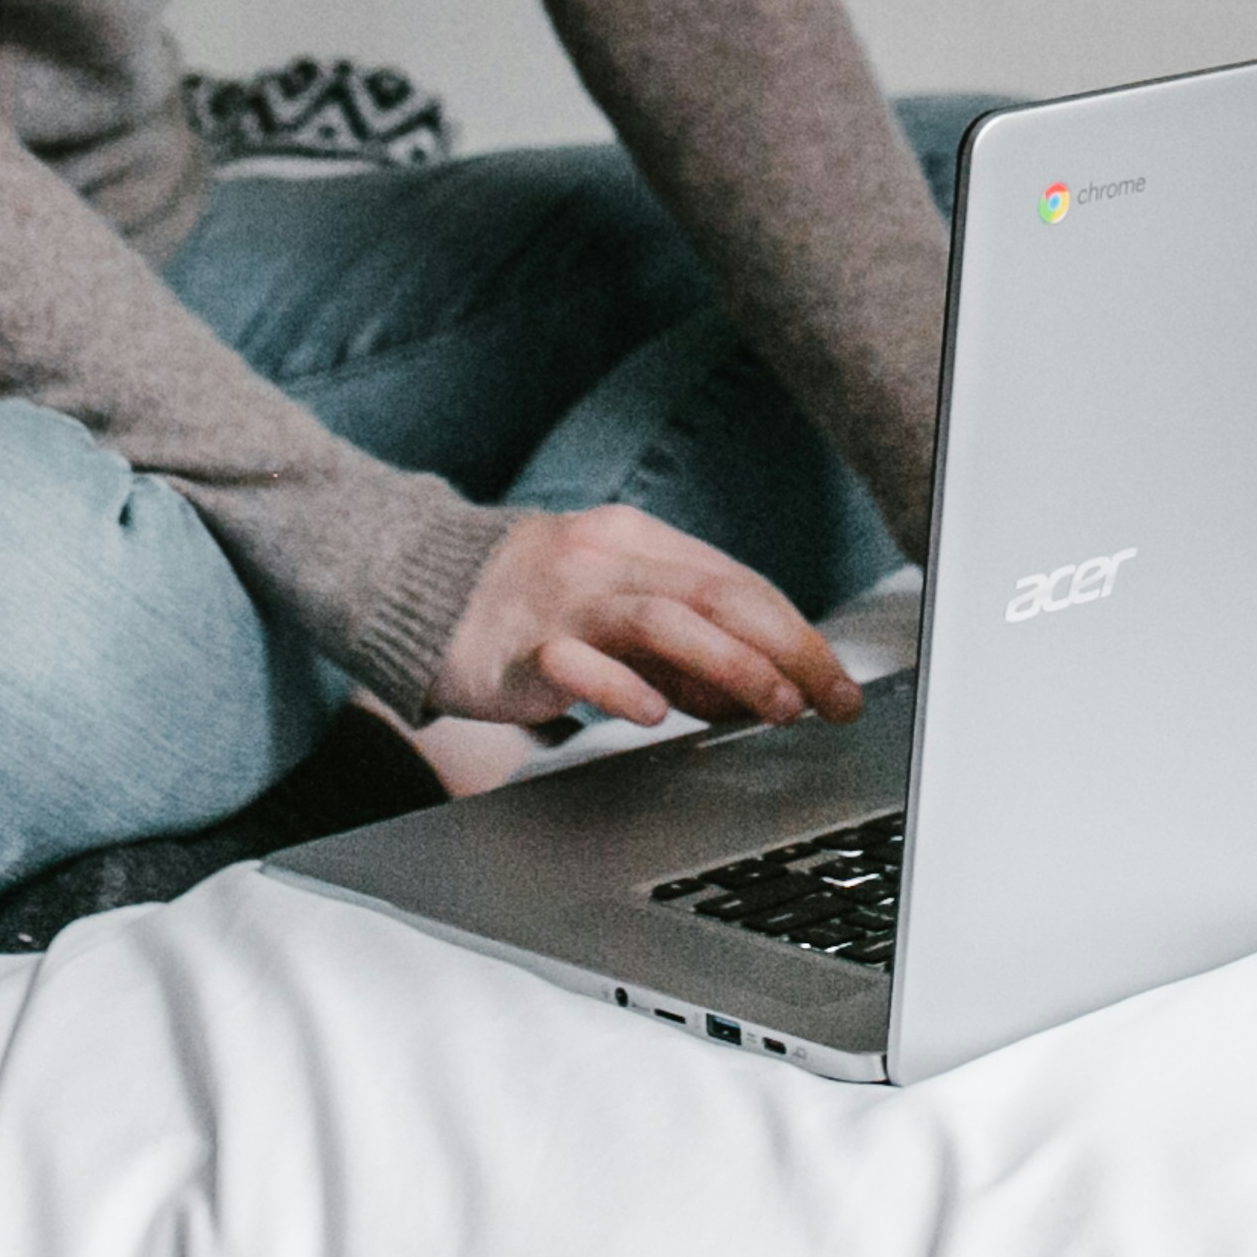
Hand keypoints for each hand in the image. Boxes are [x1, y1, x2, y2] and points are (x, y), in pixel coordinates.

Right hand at [432, 504, 863, 737]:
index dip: (798, 635)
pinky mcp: (518, 645)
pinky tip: (654, 713)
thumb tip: (758, 691)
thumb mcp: (615, 608)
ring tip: (772, 706)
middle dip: (786, 649)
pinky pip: (575, 663)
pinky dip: (621, 687)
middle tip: (827, 700)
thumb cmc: (531, 604)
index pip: (738, 585)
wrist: (418, 588)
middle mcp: (607, 560)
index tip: (838, 685)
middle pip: (715, 596)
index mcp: (638, 542)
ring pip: (661, 620)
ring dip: (729, 665)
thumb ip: (682, 645)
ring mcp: (562, 600)